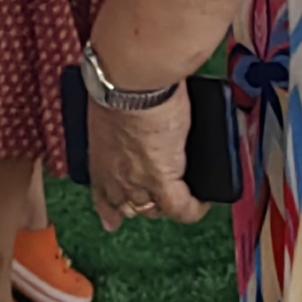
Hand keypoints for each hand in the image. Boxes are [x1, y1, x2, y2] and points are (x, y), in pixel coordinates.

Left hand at [85, 71, 202, 231]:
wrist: (130, 81)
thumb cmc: (117, 82)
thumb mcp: (109, 108)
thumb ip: (118, 121)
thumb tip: (132, 111)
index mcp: (98, 159)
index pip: (102, 196)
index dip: (110, 210)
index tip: (112, 220)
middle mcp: (115, 177)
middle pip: (129, 207)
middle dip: (143, 204)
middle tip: (157, 197)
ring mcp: (137, 182)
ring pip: (155, 209)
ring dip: (168, 203)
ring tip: (185, 194)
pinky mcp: (162, 179)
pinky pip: (181, 208)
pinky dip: (193, 209)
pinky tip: (203, 202)